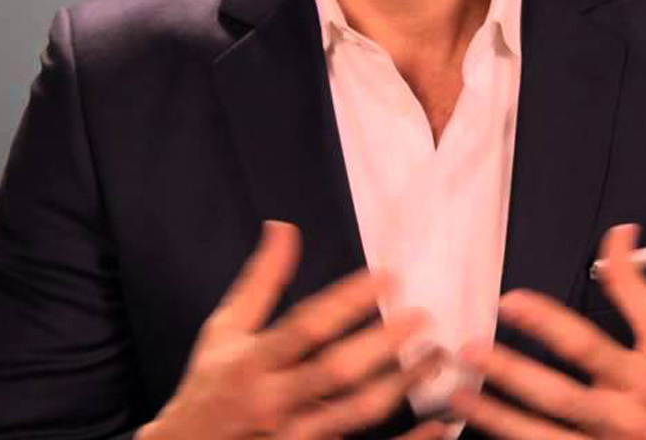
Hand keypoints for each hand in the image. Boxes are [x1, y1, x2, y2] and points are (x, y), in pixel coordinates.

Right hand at [141, 220, 448, 439]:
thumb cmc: (209, 386)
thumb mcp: (225, 331)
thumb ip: (260, 282)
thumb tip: (284, 227)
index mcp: (252, 362)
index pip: (306, 326)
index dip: (348, 300)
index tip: (389, 275)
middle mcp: (273, 401)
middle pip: (335, 372)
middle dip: (382, 344)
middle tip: (422, 316)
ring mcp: (293, 437)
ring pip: (355, 413)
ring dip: (401, 386)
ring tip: (436, 357)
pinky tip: (437, 426)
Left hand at [448, 224, 645, 439]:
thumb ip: (636, 288)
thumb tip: (619, 233)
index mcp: (638, 376)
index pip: (588, 346)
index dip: (548, 323)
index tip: (510, 299)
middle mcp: (619, 416)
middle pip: (560, 397)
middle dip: (513, 375)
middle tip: (471, 351)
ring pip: (544, 438)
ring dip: (498, 419)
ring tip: (458, 397)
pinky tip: (479, 435)